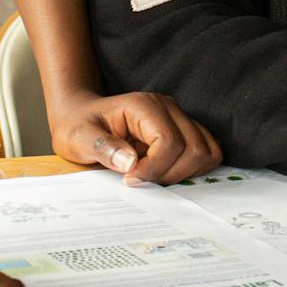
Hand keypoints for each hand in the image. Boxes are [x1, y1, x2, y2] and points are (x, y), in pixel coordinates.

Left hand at [49, 89, 221, 184]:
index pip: (169, 142)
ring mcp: (179, 118)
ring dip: (185, 172)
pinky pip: (207, 152)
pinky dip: (192, 169)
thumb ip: (103, 148)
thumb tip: (131, 163)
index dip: (154, 169)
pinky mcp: (184, 130)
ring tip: (154, 176)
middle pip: (195, 148)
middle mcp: (168, 108)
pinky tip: (165, 172)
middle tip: (142, 180)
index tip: (129, 180)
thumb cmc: (79, 126)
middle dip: (171, 174)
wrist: (80, 116)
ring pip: (207, 151)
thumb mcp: (78, 138)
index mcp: (144, 106)